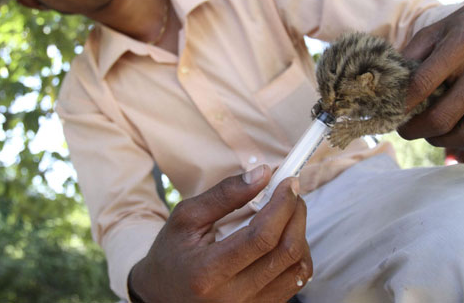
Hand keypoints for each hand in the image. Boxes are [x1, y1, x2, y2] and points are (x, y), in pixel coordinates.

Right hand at [129, 165, 312, 301]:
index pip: (261, 237)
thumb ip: (224, 194)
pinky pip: (296, 280)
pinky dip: (298, 252)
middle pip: (286, 252)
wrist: (163, 294)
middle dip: (296, 213)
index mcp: (207, 273)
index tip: (288, 182)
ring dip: (300, 232)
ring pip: (298, 268)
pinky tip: (283, 236)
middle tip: (290, 192)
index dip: (282, 205)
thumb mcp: (187, 217)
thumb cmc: (172, 253)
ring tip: (286, 213)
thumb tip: (263, 174)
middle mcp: (232, 298)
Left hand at [398, 0, 463, 187]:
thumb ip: (410, 57)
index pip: (423, 84)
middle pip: (444, 117)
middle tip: (402, 128)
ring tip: (429, 134)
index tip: (389, 110)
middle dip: (414, 130)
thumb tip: (386, 89)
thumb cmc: (463, 27)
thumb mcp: (433, 30)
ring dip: (443, 142)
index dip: (400, 103)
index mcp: (463, 45)